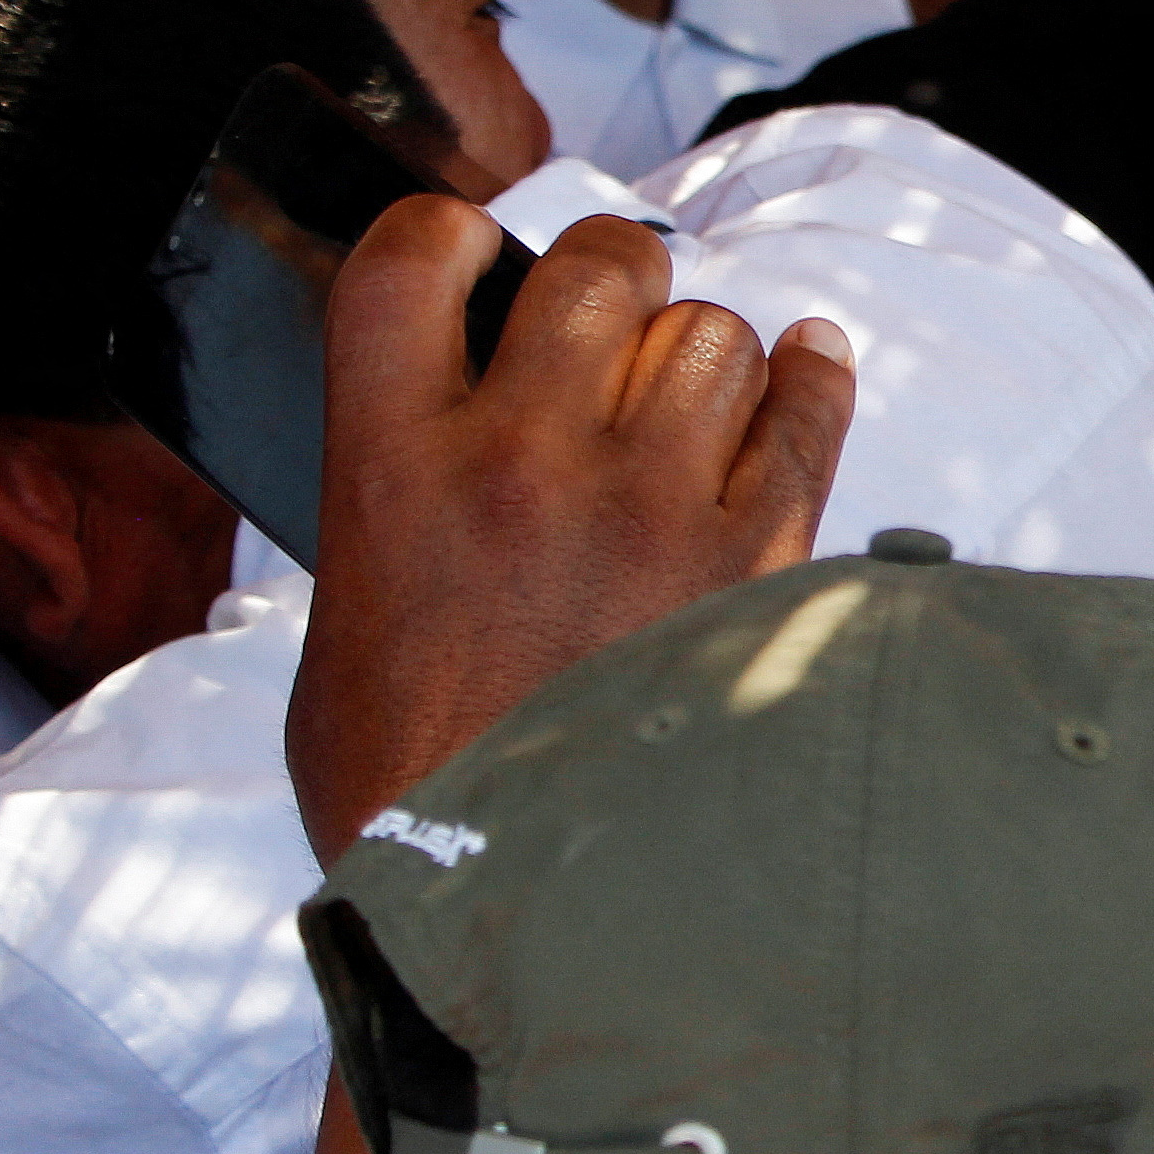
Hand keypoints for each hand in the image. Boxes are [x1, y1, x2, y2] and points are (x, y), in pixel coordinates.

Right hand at [281, 202, 853, 859]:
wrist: (525, 916)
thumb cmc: (416, 790)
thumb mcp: (345, 626)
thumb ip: (395, 492)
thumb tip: (453, 412)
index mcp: (392, 471)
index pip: (412, 259)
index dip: (453, 236)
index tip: (478, 261)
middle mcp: (523, 465)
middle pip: (597, 269)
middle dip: (609, 278)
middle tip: (608, 322)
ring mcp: (649, 510)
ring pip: (713, 335)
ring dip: (701, 355)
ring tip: (684, 402)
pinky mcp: (753, 565)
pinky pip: (804, 416)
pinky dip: (809, 381)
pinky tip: (803, 369)